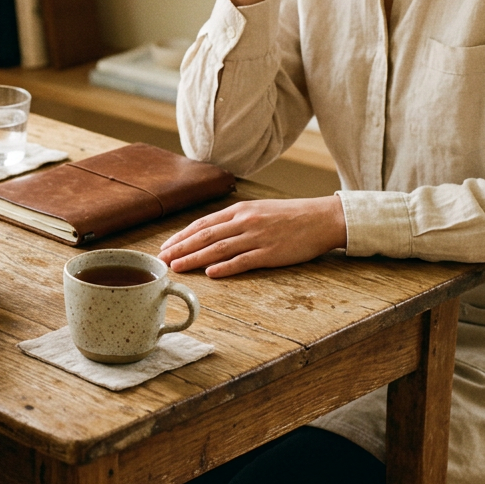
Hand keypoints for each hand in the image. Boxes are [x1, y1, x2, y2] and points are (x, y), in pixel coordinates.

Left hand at [158, 196, 346, 277]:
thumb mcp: (259, 210)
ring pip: (218, 248)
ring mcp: (257, 237)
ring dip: (194, 258)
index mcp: (240, 210)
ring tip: (177, 267)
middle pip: (205, 236)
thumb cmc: (290, 216)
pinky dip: (225, 267)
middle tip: (163, 260)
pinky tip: (210, 273)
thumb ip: (236, 220)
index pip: (203, 224)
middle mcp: (244, 221)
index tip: (166, 247)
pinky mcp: (270, 253)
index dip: (182, 236)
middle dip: (181, 248)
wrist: (321, 218)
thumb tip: (211, 233)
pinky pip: (243, 261)